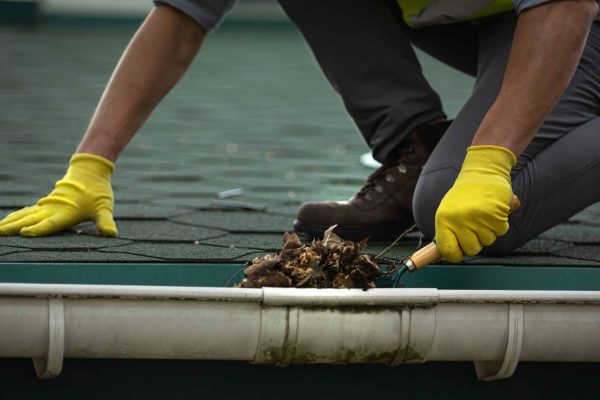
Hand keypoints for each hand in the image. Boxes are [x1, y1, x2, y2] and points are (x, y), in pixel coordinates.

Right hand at [0, 153, 116, 236]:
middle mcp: (54, 209)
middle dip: (14, 228)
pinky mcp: (45, 204)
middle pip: (31, 220)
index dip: (39, 229)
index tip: (25, 233)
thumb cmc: (98, 192)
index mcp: (67, 212)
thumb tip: (111, 233)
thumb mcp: (104, 207)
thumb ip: (106, 221)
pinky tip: (6, 222)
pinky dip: (16, 216)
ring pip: (25, 215)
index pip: (51, 223)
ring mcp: (47, 206)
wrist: (89, 172)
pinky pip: (27, 211)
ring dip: (11, 223)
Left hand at [435, 145, 515, 262]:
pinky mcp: (495, 215)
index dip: (455, 255)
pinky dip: (500, 224)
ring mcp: (477, 218)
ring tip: (483, 215)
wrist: (482, 172)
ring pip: (488, 241)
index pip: (447, 250)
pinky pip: (501, 231)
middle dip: (475, 241)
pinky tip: (493, 211)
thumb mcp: (447, 212)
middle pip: (471, 250)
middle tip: (474, 226)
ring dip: (488, 231)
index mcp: (443, 219)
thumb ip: (447, 232)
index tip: (458, 252)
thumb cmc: (465, 195)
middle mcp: (459, 220)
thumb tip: (444, 254)